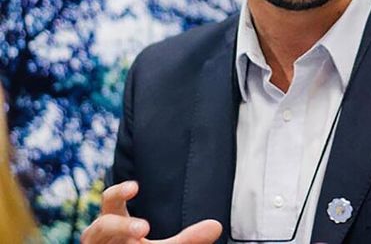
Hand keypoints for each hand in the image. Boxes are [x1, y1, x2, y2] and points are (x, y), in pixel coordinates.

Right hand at [81, 181, 221, 243]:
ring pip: (99, 241)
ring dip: (121, 236)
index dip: (119, 192)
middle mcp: (99, 236)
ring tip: (141, 236)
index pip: (111, 199)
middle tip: (144, 229)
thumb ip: (188, 238)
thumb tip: (217, 226)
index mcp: (113, 220)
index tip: (135, 187)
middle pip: (101, 225)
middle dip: (120, 226)